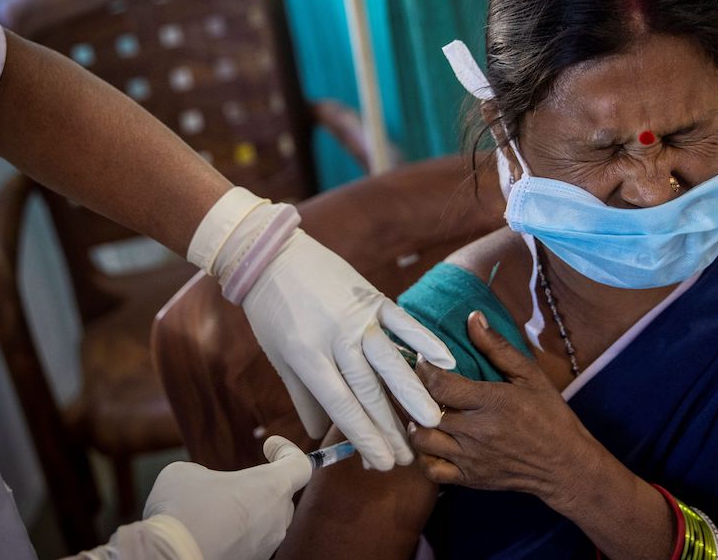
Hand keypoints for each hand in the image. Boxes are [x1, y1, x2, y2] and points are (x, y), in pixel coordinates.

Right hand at [141, 436, 311, 559]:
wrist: (167, 558)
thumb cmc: (181, 511)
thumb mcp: (186, 473)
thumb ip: (206, 474)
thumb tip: (204, 485)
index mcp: (272, 486)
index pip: (301, 466)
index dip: (288, 452)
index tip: (270, 445)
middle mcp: (276, 518)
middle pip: (282, 497)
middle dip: (261, 487)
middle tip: (233, 483)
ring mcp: (265, 546)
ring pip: (265, 523)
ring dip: (246, 514)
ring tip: (213, 511)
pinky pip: (249, 544)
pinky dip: (234, 536)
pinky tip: (209, 533)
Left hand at [245, 228, 456, 468]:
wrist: (272, 256)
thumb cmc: (273, 311)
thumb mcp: (280, 356)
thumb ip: (304, 395)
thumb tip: (318, 434)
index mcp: (307, 356)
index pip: (341, 405)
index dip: (364, 437)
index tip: (382, 462)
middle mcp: (335, 339)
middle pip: (369, 391)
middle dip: (391, 427)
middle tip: (410, 456)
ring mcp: (357, 317)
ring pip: (390, 361)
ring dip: (414, 393)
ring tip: (432, 420)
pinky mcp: (372, 297)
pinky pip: (403, 322)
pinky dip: (426, 341)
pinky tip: (445, 362)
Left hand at [410, 311, 600, 505]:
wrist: (566, 465)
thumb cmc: (550, 416)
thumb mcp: (531, 375)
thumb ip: (499, 347)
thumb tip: (473, 318)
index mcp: (491, 402)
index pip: (439, 384)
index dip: (423, 369)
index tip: (423, 361)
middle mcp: (477, 432)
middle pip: (423, 412)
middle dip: (412, 395)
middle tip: (412, 384)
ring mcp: (471, 458)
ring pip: (422, 442)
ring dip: (416, 425)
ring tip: (422, 413)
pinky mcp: (470, 479)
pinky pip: (432, 471)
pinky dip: (424, 457)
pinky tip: (432, 441)